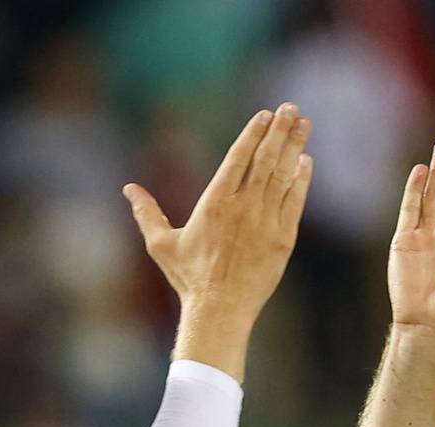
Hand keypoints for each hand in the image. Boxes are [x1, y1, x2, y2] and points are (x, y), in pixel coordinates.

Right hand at [123, 103, 312, 374]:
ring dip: (294, 147)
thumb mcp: (161, 244)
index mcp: (215, 202)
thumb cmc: (189, 279)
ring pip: (283, 176)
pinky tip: (305, 163)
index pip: (238, 158)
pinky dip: (301, 181)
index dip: (253, 134)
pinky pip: (294, 202)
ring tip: (303, 124)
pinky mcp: (283, 239)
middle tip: (290, 108)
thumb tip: (128, 189)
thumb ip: (147, 213)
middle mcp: (244, 207)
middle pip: (265, 160)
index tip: (265, 115)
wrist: (220, 310)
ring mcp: (266, 222)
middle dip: (280, 131)